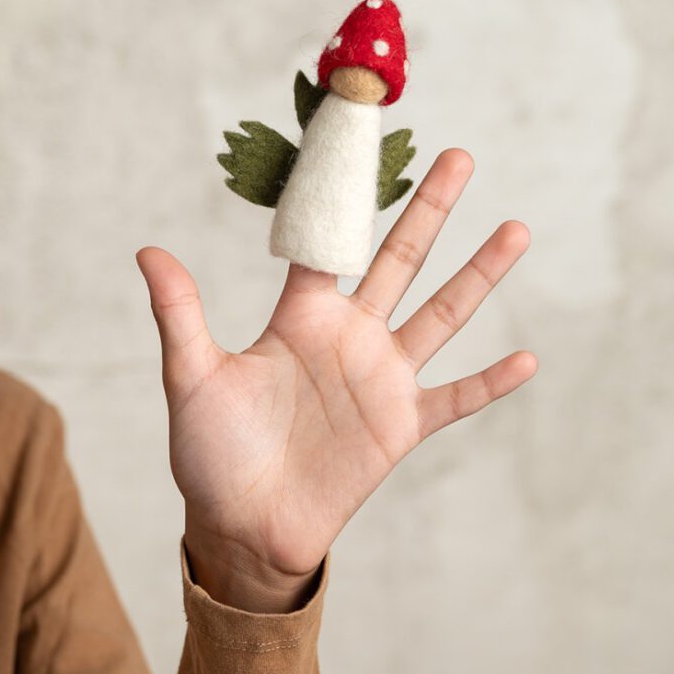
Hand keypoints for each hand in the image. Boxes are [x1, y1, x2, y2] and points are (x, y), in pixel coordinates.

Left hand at [137, 149, 536, 612]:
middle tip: (461, 158)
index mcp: (302, 315)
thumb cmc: (211, 451)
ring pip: (442, 314)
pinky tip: (528, 358)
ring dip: (479, 274)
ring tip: (516, 229)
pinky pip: (455, 399)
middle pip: (400, 259)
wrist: (242, 526)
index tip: (368, 147)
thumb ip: (180, 313)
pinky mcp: (402, 427)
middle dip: (431, 209)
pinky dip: (490, 382)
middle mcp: (351, 335)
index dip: (347, 197)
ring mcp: (382, 380)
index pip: (331, 241)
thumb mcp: (192, 377)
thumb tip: (146, 249)